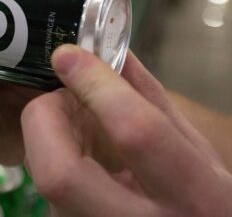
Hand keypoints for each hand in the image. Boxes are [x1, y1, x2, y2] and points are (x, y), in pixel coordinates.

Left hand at [22, 44, 231, 215]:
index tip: (69, 55)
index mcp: (191, 196)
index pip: (133, 132)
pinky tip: (72, 145)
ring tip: (72, 117)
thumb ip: (147, 96)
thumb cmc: (199, 196)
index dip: (95, 86)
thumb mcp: (192, 146)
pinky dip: (48, 151)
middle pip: (60, 174)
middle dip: (46, 118)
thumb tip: (105, 46)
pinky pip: (43, 185)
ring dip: (46, 132)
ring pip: (43, 179)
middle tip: (60, 93)